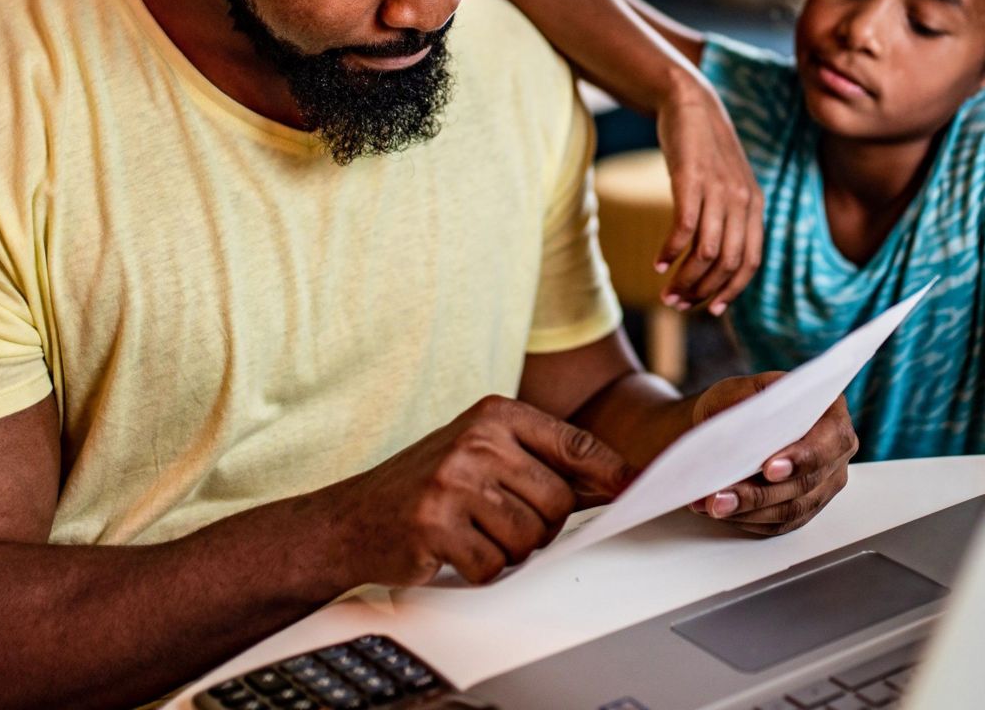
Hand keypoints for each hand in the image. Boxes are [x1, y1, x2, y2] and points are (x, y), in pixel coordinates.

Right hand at [311, 396, 632, 585]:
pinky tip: (453, 550)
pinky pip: (494, 566)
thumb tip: (613, 480)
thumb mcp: (483, 453)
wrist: (350, 519)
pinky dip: (479, 570)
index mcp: (494, 414)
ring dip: (508, 549)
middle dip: (540, 525)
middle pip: (558, 502)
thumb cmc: (427, 486)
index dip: (610, 471)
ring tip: (473, 532)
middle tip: (501, 521)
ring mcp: (454, 482)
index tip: (634, 487)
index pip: (574, 444)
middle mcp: (476, 441)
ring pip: (530, 538)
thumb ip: (542, 461)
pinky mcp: (436, 525)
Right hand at [654, 76, 762, 315]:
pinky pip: (683, 227)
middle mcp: (741, 201)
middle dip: (702, 291)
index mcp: (755, 205)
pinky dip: (670, 251)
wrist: (690, 102)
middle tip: (677, 304)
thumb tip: (716, 257)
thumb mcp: (728, 182)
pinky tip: (657, 263)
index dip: (731, 291)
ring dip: (685, 279)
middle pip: (728, 263)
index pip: (750, 262)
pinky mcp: (691, 180)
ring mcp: (718, 190)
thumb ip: (730, 215)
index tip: (709, 310)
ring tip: (665, 293)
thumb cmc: (705, 148)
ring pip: (706, 252)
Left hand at [685, 373, 857, 535]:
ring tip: (715, 505)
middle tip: (724, 496)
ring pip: (793, 508)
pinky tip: (723, 512)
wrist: (729, 425)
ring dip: (750, 511)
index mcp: (830, 413)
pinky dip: (748, 520)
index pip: (830, 439)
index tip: (768, 469)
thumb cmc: (741, 402)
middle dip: (762, 493)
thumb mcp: (741, 388)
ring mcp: (822, 484)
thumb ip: (749, 402)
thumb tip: (746, 427)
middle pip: (808, 482)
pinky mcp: (803, 508)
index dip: (802, 458)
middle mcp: (834, 452)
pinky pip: (780, 523)